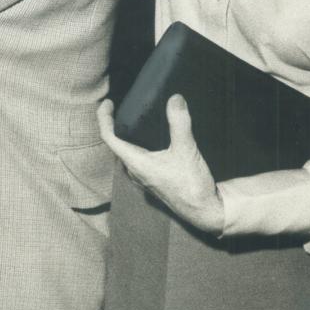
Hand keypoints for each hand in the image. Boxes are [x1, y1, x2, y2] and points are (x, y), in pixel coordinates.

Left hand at [97, 95, 224, 234]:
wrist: (205, 211)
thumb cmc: (192, 186)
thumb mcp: (186, 150)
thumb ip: (179, 123)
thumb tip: (175, 99)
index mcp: (136, 164)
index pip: (109, 138)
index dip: (104, 118)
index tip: (108, 103)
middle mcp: (136, 171)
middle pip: (116, 144)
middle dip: (114, 124)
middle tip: (118, 106)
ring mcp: (144, 177)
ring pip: (127, 153)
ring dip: (126, 136)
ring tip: (133, 119)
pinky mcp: (154, 180)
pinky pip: (138, 158)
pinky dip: (138, 145)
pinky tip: (151, 139)